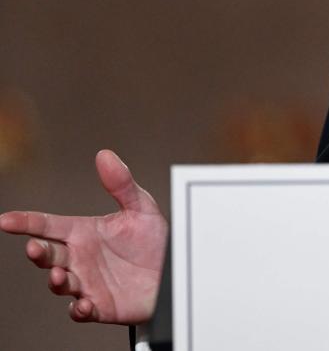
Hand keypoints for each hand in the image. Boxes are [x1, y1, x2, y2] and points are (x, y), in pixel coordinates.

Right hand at [0, 149, 167, 323]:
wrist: (174, 272)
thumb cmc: (153, 241)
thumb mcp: (141, 208)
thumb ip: (121, 184)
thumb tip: (105, 155)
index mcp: (84, 233)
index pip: (48, 226)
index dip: (26, 222)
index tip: (6, 220)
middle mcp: (80, 258)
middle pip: (49, 255)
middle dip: (38, 252)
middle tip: (34, 248)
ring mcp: (87, 283)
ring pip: (60, 284)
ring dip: (56, 281)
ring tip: (59, 275)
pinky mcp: (101, 305)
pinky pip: (82, 310)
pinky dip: (79, 309)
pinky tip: (83, 304)